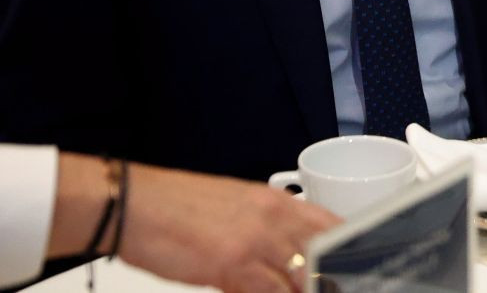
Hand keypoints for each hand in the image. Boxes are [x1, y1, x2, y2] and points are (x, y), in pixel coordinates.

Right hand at [119, 163, 340, 292]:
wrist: (134, 203)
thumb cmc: (176, 208)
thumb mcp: (234, 211)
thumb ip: (264, 236)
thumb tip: (284, 268)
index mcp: (276, 202)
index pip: (332, 226)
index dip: (348, 253)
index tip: (352, 274)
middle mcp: (273, 217)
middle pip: (324, 253)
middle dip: (329, 281)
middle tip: (330, 290)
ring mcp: (255, 240)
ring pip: (302, 277)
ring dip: (304, 290)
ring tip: (304, 292)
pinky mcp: (232, 262)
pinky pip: (271, 292)